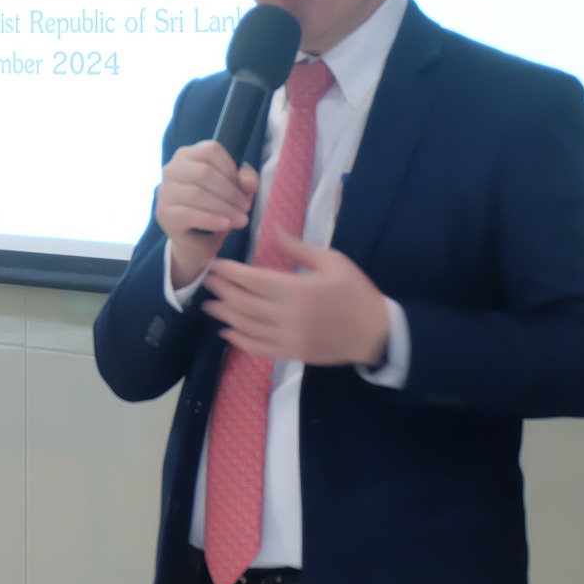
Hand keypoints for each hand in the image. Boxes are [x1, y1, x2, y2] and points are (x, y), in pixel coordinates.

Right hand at [155, 140, 259, 287]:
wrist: (197, 240)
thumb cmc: (216, 206)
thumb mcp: (236, 188)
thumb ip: (245, 179)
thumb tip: (250, 182)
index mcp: (188, 155)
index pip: (211, 150)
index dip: (230, 167)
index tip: (242, 186)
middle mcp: (172, 169)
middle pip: (204, 173)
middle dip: (230, 192)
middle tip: (246, 208)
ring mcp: (165, 191)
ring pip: (196, 194)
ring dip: (224, 208)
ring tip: (241, 220)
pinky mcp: (164, 214)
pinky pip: (188, 214)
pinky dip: (210, 220)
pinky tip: (225, 225)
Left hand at [203, 229, 390, 366]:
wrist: (376, 332)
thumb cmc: (355, 292)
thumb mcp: (333, 261)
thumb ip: (300, 249)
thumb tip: (275, 230)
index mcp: (299, 289)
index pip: (254, 280)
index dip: (231, 273)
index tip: (216, 265)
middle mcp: (289, 315)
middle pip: (245, 303)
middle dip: (223, 292)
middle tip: (207, 282)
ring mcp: (289, 338)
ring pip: (247, 327)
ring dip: (226, 315)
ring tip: (210, 306)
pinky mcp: (292, 353)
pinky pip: (259, 348)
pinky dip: (240, 340)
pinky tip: (228, 332)